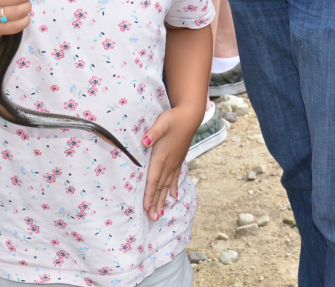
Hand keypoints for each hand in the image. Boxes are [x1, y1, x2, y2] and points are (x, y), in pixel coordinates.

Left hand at [141, 106, 199, 220]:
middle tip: (152, 219)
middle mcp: (169, 163)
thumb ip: (153, 133)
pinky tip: (172, 196)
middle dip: (156, 203)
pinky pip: (174, 177)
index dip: (150, 194)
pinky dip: (172, 187)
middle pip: (160, 187)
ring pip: (167, 185)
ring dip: (163, 199)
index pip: (153, 179)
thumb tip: (144, 142)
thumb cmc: (173, 118)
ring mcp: (175, 162)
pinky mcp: (178, 159)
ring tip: (159, 213)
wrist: (190, 116)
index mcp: (162, 156)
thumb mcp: (161, 123)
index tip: (147, 208)